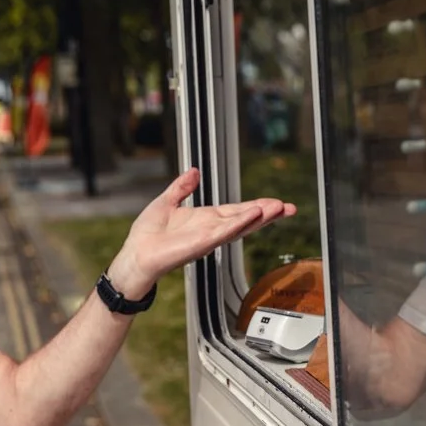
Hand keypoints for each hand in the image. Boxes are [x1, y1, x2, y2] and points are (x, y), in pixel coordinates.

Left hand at [109, 168, 295, 296]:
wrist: (135, 254)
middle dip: (268, 213)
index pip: (238, 211)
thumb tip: (193, 171)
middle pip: (246, 218)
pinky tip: (255, 214)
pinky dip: (241, 222)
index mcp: (206, 219)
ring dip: (261, 217)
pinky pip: (226, 231)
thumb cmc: (147, 234)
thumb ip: (182, 187)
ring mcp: (210, 237)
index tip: (276, 203)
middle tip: (289, 208)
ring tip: (280, 208)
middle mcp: (212, 229)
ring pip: (241, 224)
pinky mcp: (203, 242)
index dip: (258, 206)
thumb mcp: (166, 201)